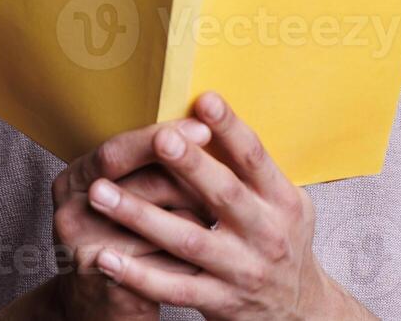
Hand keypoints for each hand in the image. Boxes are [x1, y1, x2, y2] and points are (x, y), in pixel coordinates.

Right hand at [51, 117, 213, 318]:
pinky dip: (187, 254)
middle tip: (225, 173)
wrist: (94, 301)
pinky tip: (206, 248)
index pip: (117, 151)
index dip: (160, 139)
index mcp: (74, 180)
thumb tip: (202, 132)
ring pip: (153, 224)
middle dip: (187, 177)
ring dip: (193, 215)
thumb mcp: (115, 195)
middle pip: (137, 185)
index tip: (203, 128)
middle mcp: (71, 212)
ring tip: (218, 210)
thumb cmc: (117, 237)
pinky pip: (159, 264)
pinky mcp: (106, 284)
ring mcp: (84, 251)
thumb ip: (143, 167)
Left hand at [85, 92, 372, 319]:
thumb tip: (209, 114)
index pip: (255, 157)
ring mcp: (242, 270)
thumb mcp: (284, 202)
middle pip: (223, 195)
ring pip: (187, 241)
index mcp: (282, 200)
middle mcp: (266, 234)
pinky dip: (139, 274)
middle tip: (158, 139)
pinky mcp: (220, 302)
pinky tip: (107, 257)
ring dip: (141, 217)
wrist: (299, 310)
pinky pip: (173, 287)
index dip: (231, 128)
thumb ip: (253, 168)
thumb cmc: (282, 241)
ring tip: (100, 194)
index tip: (205, 100)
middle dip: (190, 166)